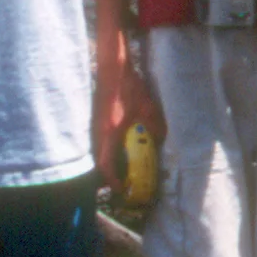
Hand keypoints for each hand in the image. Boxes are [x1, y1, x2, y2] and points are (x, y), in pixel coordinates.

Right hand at [92, 53, 163, 179]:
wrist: (113, 67)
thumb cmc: (129, 87)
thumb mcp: (147, 108)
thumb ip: (154, 126)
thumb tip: (160, 141)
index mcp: (110, 132)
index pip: (105, 164)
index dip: (111, 180)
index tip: (121, 189)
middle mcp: (99, 131)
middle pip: (99, 160)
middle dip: (107, 176)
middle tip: (121, 183)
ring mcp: (96, 124)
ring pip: (98, 151)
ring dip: (107, 163)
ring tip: (121, 169)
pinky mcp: (97, 118)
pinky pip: (100, 141)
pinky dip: (107, 150)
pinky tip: (120, 148)